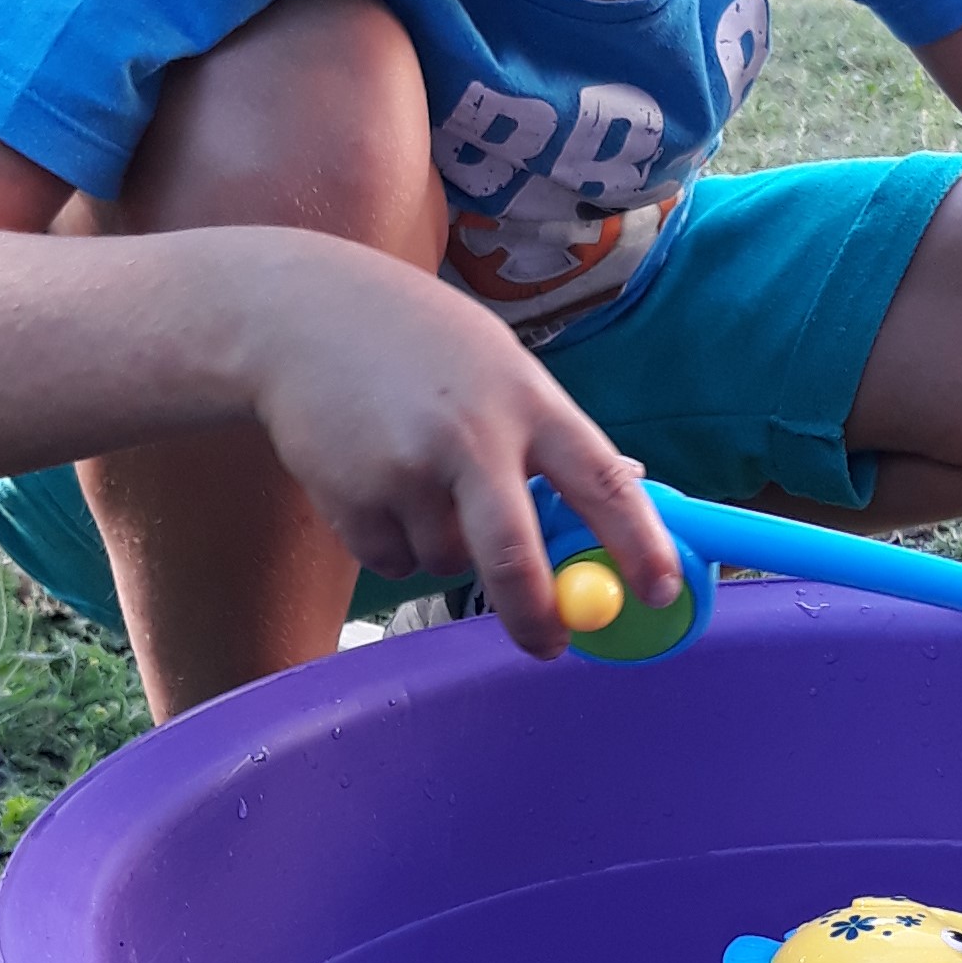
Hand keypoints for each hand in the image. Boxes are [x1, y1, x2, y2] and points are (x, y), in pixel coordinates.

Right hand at [241, 235, 685, 657]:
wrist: (300, 316)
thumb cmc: (417, 339)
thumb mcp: (498, 361)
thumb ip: (548, 429)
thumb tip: (624, 489)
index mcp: (524, 399)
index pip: (601, 482)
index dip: (638, 544)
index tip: (661, 592)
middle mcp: (470, 437)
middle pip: (514, 560)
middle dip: (536, 617)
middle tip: (550, 645)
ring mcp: (406, 471)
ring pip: (447, 563)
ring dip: (443, 547)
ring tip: (414, 474)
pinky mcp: (352, 499)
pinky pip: (393, 561)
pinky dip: (392, 542)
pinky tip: (372, 478)